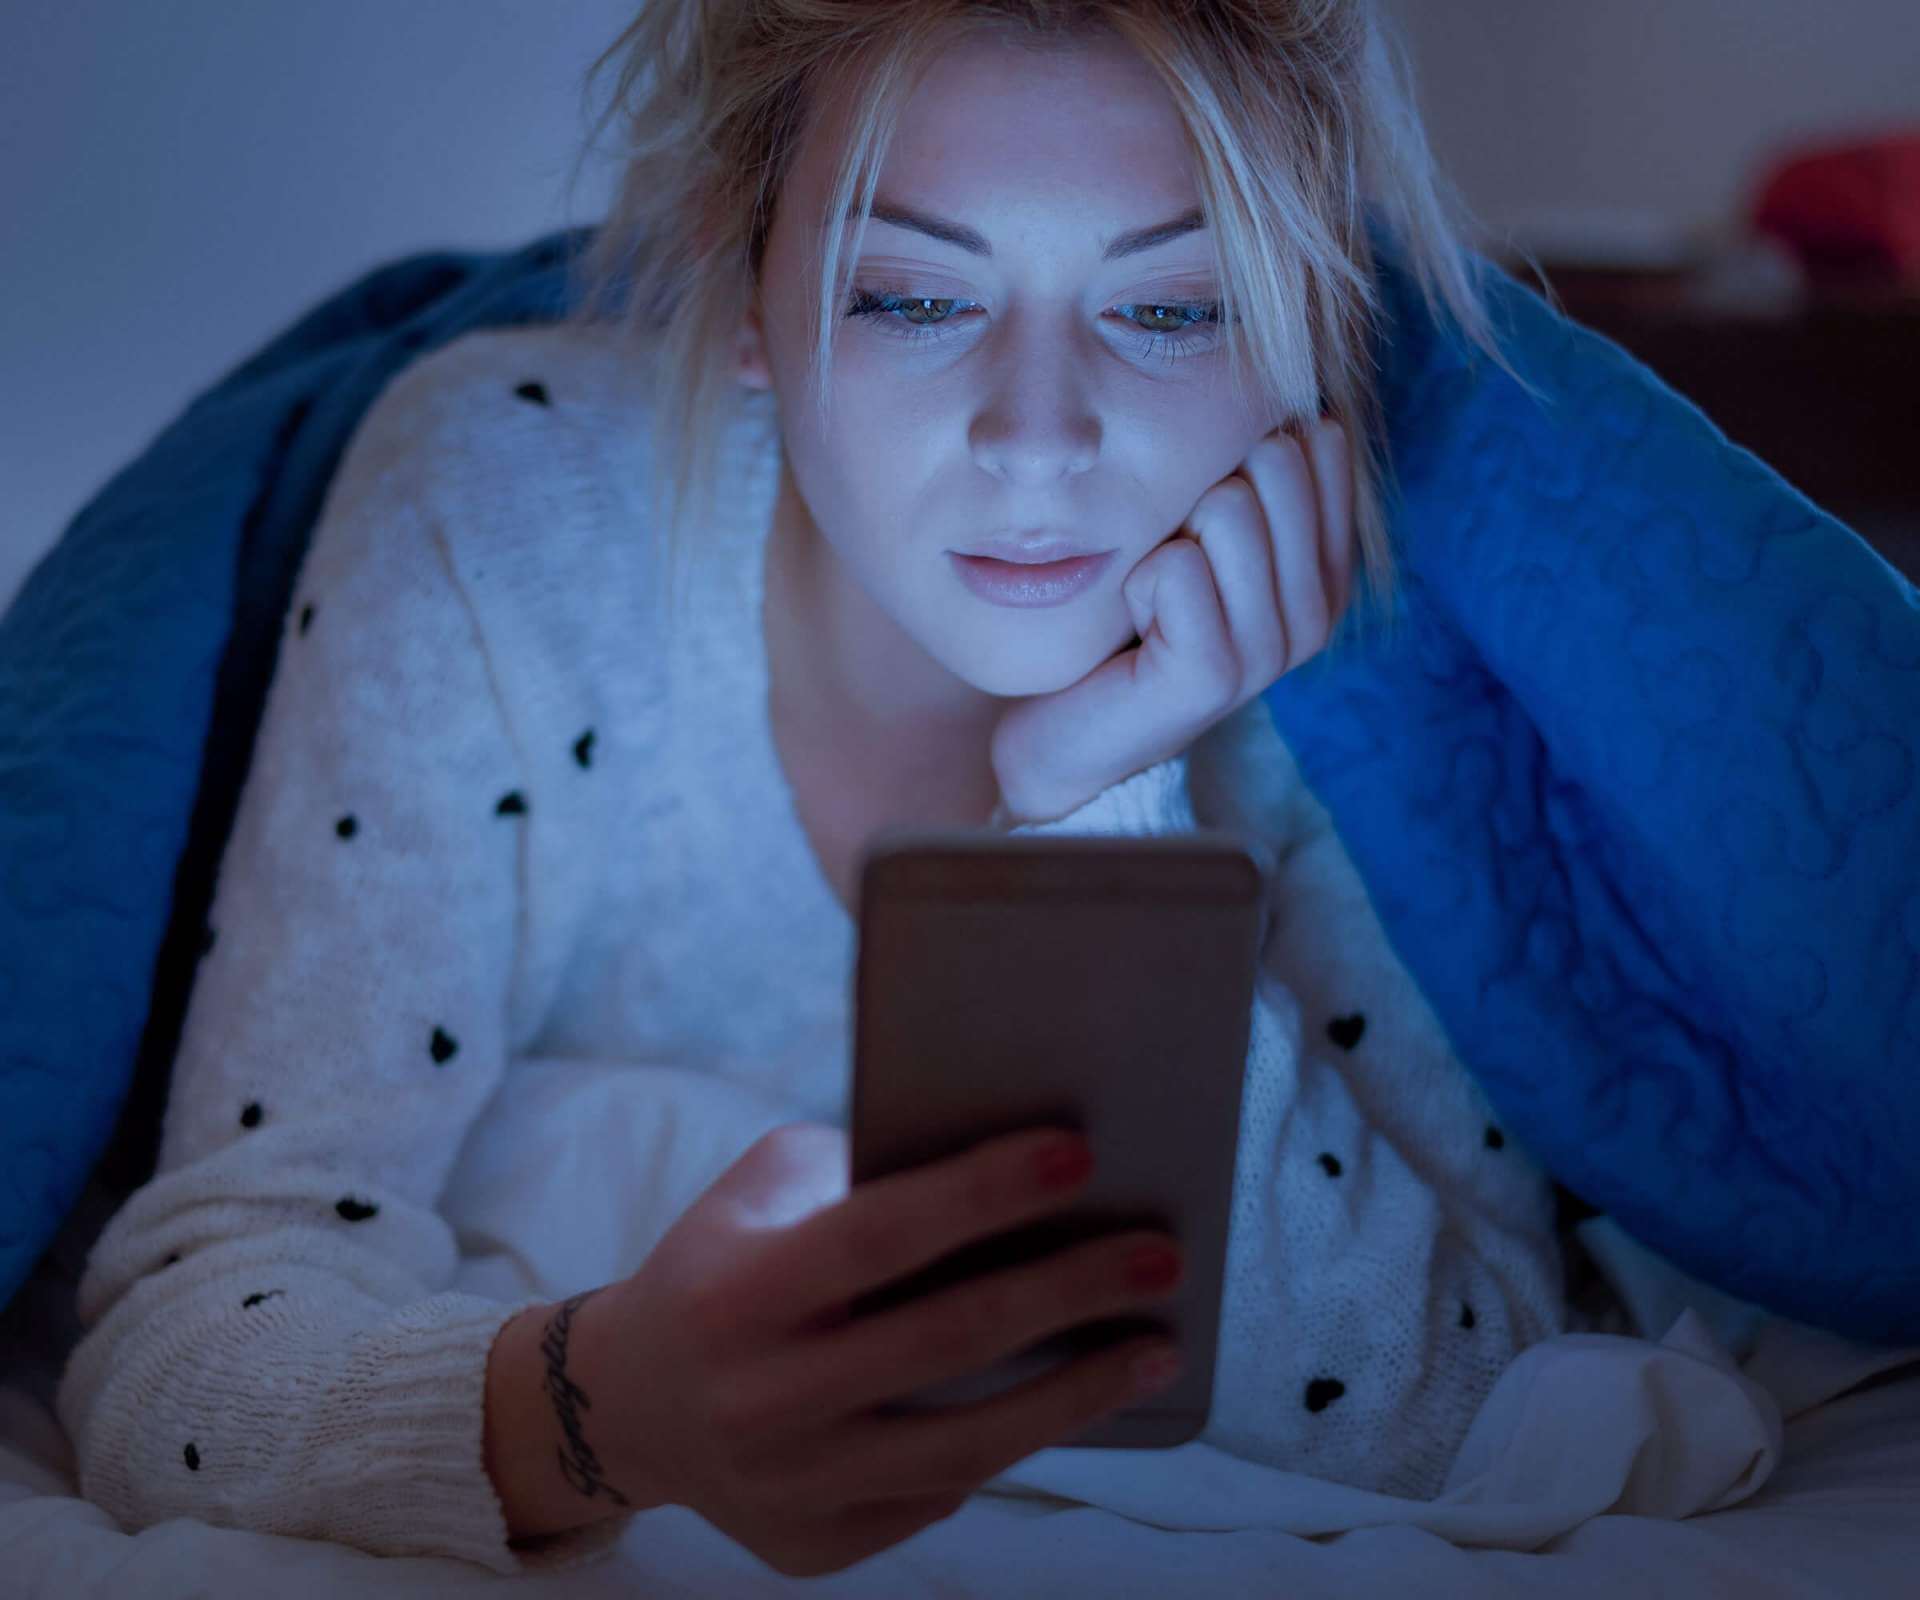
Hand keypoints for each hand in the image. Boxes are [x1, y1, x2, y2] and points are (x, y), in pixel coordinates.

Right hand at [591, 1122, 1184, 1579]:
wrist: (626, 1404)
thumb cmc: (720, 1266)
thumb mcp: (759, 1191)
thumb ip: (859, 1167)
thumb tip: (1006, 1167)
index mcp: (740, 1292)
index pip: (879, 1235)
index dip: (982, 1193)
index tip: (1080, 1153)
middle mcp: (760, 1396)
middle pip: (946, 1342)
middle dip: (1069, 1292)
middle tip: (1162, 1255)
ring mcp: (789, 1485)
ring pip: (964, 1446)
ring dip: (1077, 1394)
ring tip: (1159, 1345)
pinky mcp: (815, 1544)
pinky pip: (937, 1493)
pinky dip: (1013, 1442)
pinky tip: (1073, 1399)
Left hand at [991, 416, 1355, 823]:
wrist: (1065, 726)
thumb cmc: (1129, 612)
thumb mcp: (1195, 526)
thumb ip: (1247, 463)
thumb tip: (1276, 374)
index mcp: (1326, 566)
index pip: (1320, 440)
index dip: (1237, 452)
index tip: (1201, 517)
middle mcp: (1319, 610)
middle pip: (1274, 461)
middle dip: (1198, 492)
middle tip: (1171, 562)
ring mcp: (1273, 650)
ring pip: (1227, 508)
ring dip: (1164, 541)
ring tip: (1153, 599)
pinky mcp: (1217, 677)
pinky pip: (1176, 568)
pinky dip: (1137, 584)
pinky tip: (1136, 627)